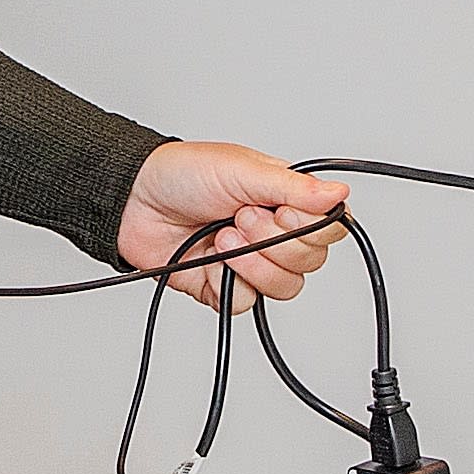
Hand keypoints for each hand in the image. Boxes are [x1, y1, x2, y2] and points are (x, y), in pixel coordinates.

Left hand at [121, 140, 347, 311]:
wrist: (134, 201)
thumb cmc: (184, 174)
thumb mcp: (243, 171)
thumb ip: (295, 188)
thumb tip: (340, 195)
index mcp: (287, 202)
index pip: (329, 231)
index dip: (309, 228)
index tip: (279, 210)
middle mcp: (274, 235)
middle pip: (310, 262)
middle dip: (273, 241)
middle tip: (240, 217)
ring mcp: (251, 263)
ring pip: (285, 288)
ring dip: (253, 262)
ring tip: (222, 236)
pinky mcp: (225, 288)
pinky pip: (247, 303)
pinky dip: (228, 282)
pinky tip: (210, 258)